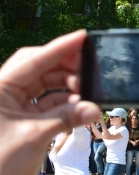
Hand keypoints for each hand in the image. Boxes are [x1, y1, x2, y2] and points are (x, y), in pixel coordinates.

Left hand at [0, 30, 99, 174]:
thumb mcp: (35, 136)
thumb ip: (66, 118)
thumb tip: (94, 107)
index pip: (32, 60)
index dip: (58, 48)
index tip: (82, 37)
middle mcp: (4, 94)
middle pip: (39, 69)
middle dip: (66, 67)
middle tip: (92, 66)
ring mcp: (14, 108)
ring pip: (46, 87)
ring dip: (68, 89)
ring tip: (89, 93)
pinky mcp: (24, 123)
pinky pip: (49, 106)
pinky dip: (67, 106)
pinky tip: (83, 108)